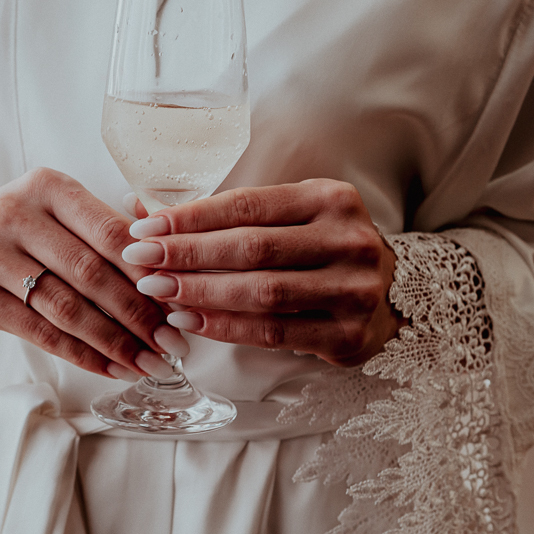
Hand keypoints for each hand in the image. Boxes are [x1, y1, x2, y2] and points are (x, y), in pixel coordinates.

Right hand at [0, 168, 188, 379]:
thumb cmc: (17, 228)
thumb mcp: (55, 208)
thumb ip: (107, 227)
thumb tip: (172, 267)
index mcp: (46, 186)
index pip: (109, 231)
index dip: (148, 270)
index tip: (179, 299)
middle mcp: (13, 215)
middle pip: (90, 272)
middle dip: (138, 312)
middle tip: (171, 340)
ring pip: (67, 308)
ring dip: (115, 341)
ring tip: (148, 361)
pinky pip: (41, 333)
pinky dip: (82, 355)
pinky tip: (110, 367)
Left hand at [119, 180, 404, 367]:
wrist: (392, 296)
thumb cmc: (320, 250)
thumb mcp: (288, 219)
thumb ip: (227, 217)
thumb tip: (141, 210)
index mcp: (330, 198)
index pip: (248, 205)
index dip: (190, 218)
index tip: (145, 229)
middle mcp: (349, 240)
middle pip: (251, 249)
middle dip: (187, 255)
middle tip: (141, 262)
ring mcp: (355, 290)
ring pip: (261, 293)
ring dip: (200, 293)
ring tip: (157, 292)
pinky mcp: (349, 335)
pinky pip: (274, 332)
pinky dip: (225, 327)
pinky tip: (189, 321)